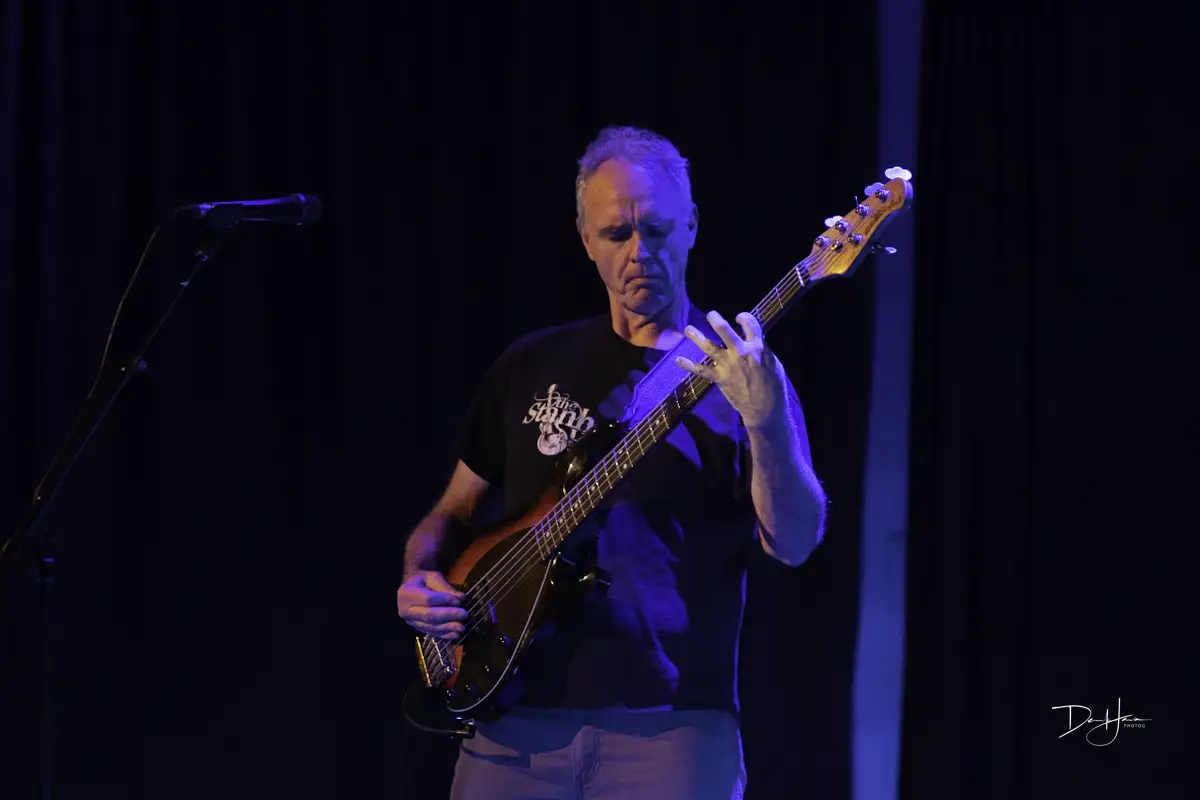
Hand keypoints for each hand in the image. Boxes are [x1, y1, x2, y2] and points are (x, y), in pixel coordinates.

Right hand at [396, 570, 467, 639]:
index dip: (444, 600)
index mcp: (406, 594)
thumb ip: (445, 588)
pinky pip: (431, 633)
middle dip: (448, 616)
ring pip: (430, 627)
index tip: (459, 600)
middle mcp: (405, 610)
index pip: (428, 599)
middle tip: (464, 614)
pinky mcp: (417, 629)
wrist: (413, 587)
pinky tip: (455, 635)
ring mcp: (411, 622)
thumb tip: (460, 598)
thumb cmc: (423, 579)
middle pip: (428, 615)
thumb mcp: (433, 577)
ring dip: (448, 628)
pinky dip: (444, 635)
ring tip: (462, 627)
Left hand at [677, 310, 787, 430]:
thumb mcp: (774, 363)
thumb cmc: (774, 386)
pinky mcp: (720, 378)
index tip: (739, 317)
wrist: (765, 409)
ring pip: (709, 347)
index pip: (750, 324)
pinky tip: (678, 360)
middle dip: (716, 320)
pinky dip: (689, 365)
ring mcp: (728, 365)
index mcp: (757, 347)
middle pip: (725, 331)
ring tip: (687, 329)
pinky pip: (701, 370)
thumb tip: (754, 340)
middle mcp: (740, 353)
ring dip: (697, 337)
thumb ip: (762, 350)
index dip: (744, 317)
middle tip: (710, 314)